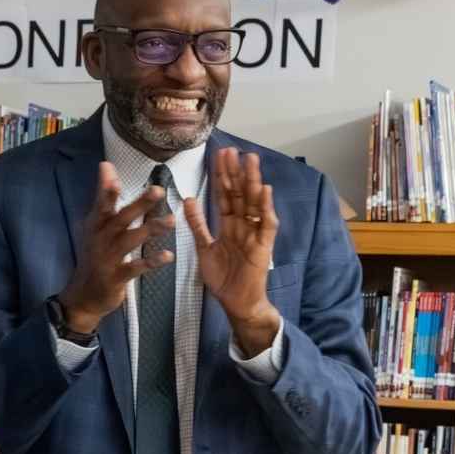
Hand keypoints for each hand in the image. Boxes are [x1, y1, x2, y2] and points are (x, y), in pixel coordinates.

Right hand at [53, 181, 177, 342]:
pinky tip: (168, 256)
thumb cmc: (97, 256)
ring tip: (172, 221)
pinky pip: (136, 267)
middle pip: (120, 218)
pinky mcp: (116, 277)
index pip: (101, 202)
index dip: (105, 186)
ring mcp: (108, 258)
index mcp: (97, 225)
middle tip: (157, 189)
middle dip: (138, 204)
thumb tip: (107, 167)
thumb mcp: (97, 227)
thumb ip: (105, 199)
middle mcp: (101, 238)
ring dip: (151, 230)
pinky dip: (151, 262)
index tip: (108, 167)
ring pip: (130, 241)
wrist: (84, 294)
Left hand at [201, 146, 280, 347]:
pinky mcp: (264, 246)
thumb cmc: (223, 278)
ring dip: (253, 182)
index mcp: (229, 224)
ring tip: (251, 161)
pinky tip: (265, 191)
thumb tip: (188, 199)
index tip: (219, 155)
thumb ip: (198, 223)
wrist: (236, 303)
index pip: (225, 194)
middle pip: (240, 194)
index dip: (222, 176)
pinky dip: (266, 208)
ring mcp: (255, 234)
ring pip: (254, 203)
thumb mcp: (203, 247)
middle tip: (233, 150)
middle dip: (236, 172)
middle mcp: (243, 225)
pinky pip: (266, 225)